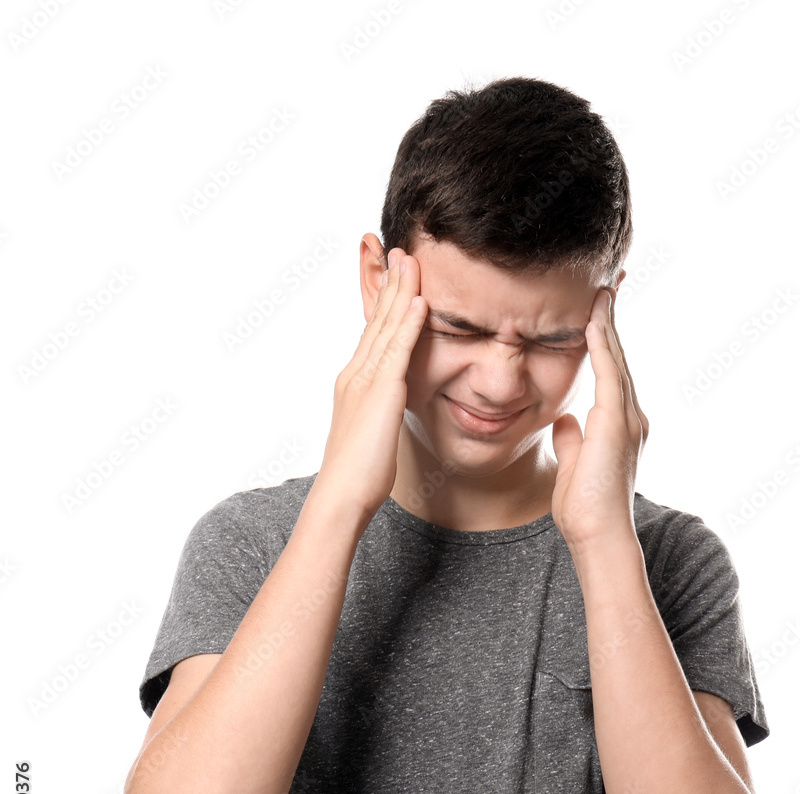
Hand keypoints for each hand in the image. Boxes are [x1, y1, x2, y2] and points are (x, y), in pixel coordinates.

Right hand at [313, 247, 427, 522]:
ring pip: (385, 327)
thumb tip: (386, 414)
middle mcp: (355, 375)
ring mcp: (365, 381)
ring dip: (400, 291)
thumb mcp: (370, 436)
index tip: (393, 277)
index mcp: (353, 383)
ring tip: (411, 260)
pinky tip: (420, 301)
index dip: (383, 304)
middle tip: (399, 251)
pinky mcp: (379, 393)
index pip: (372, 334)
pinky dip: (408, 323)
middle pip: (376, 321)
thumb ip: (378, 416)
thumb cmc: (357, 478)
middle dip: (389, 285)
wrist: (341, 497)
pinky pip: (397, 349)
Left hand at [550, 286, 648, 551]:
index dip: (604, 341)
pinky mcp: (617, 424)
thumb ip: (571, 440)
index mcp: (619, 425)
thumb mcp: (572, 465)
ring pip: (618, 359)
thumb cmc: (584, 509)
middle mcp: (629, 416)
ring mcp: (627, 419)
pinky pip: (610, 374)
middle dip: (611, 321)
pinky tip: (593, 319)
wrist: (598, 536)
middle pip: (619, 358)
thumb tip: (565, 420)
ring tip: (602, 289)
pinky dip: (603, 345)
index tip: (596, 311)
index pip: (611, 372)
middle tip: (608, 285)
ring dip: (607, 324)